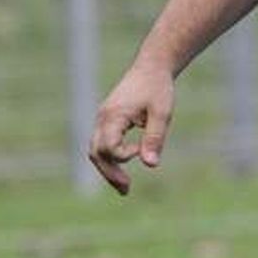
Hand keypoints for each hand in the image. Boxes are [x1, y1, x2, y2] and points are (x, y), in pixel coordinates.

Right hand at [87, 62, 174, 195]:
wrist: (151, 67)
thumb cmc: (158, 88)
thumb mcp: (162, 112)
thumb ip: (155, 138)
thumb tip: (151, 165)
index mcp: (113, 115)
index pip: (108, 146)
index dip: (123, 155)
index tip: (142, 150)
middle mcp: (102, 118)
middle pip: (96, 153)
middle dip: (110, 173)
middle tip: (126, 190)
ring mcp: (102, 119)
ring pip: (95, 150)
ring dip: (108, 170)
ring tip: (124, 188)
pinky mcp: (107, 120)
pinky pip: (101, 144)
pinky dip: (109, 159)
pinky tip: (122, 171)